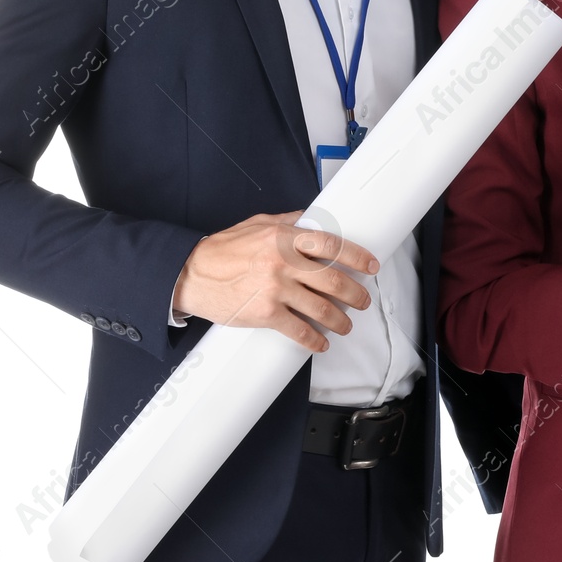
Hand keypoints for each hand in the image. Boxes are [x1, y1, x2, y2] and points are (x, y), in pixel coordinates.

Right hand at [172, 210, 378, 351]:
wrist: (191, 274)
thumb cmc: (222, 250)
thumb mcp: (257, 224)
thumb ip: (287, 222)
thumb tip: (311, 219)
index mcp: (284, 238)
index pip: (331, 246)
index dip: (356, 256)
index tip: (370, 265)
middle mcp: (283, 263)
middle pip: (333, 281)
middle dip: (355, 294)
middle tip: (363, 300)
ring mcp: (275, 289)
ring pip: (321, 308)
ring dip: (340, 320)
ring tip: (346, 324)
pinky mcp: (265, 314)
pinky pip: (299, 330)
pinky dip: (314, 340)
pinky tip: (321, 342)